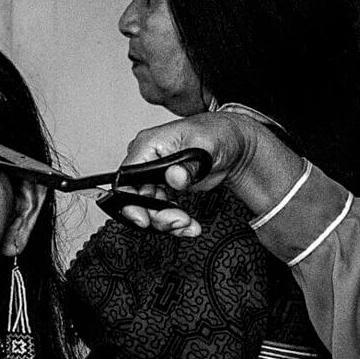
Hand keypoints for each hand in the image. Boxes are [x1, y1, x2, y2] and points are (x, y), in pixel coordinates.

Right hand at [108, 111, 276, 235]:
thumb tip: (174, 176)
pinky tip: (189, 224)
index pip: (126, 178)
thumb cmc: (218, 134)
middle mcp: (147, 160)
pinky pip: (161, 210)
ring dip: (168, 221)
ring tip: (188, 224)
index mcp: (148, 145)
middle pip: (136, 197)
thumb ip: (189, 165)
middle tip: (179, 222)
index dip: (130, 201)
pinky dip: (175, 221)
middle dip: (156, 215)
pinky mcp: (165, 188)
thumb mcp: (207, 146)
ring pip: (148, 208)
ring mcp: (155, 175)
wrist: (233, 144)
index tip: (144, 219)